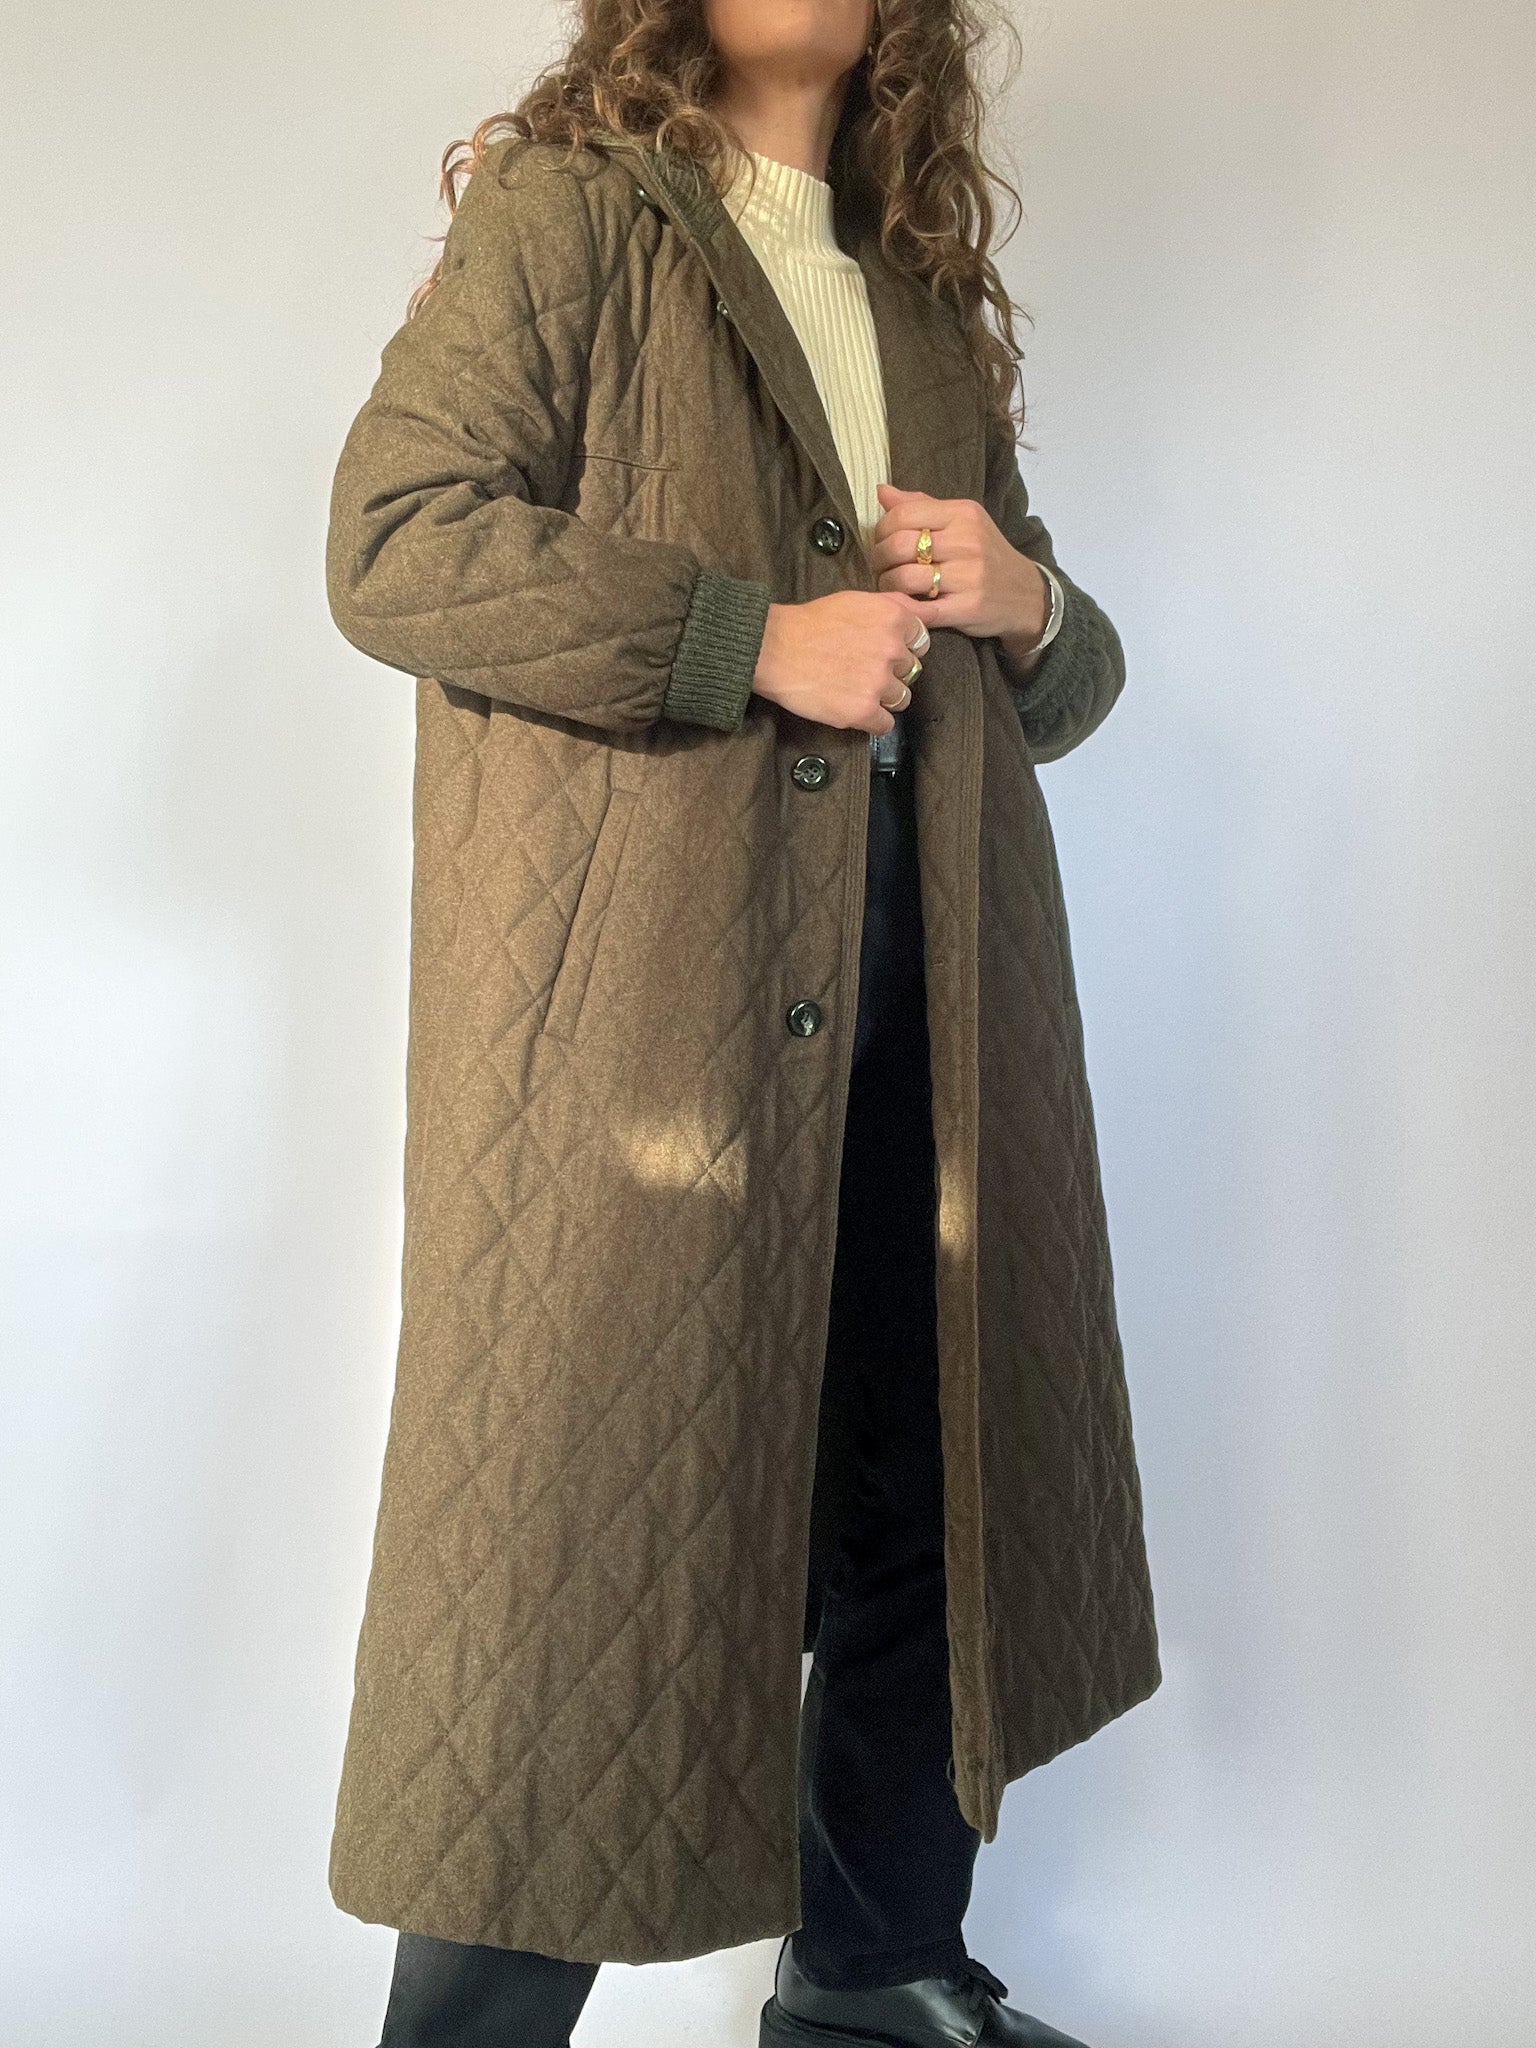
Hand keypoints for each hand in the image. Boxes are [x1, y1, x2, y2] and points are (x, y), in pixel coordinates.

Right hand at [751, 590, 932, 734]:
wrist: (774, 649)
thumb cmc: (809, 624)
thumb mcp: (855, 600)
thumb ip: (893, 605)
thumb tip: (924, 612)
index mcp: (893, 618)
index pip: (921, 641)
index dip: (903, 648)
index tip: (883, 652)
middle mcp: (892, 649)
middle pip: (911, 671)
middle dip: (891, 672)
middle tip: (861, 670)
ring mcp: (879, 682)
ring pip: (901, 699)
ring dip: (883, 698)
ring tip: (855, 689)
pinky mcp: (863, 710)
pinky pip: (885, 725)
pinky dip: (872, 721)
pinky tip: (854, 709)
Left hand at [870, 482, 1050, 673]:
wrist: (1024, 594)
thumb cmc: (984, 555)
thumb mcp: (960, 521)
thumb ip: (921, 506)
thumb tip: (882, 491)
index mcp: (962, 513)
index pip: (903, 514)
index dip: (881, 530)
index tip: (881, 542)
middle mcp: (967, 541)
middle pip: (899, 546)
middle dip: (879, 559)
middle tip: (880, 568)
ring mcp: (969, 576)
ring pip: (905, 578)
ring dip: (887, 585)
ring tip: (891, 586)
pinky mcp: (968, 608)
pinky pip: (921, 610)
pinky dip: (903, 608)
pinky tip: (902, 605)